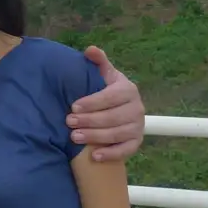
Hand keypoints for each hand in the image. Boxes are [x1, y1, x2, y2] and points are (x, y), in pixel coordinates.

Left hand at [68, 47, 145, 161]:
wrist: (121, 108)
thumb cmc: (107, 90)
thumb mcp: (103, 74)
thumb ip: (98, 61)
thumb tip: (90, 50)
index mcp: (128, 89)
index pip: (110, 97)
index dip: (92, 102)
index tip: (73, 106)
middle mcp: (137, 108)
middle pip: (113, 117)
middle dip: (89, 121)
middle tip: (69, 122)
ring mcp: (138, 127)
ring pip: (117, 134)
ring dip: (95, 137)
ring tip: (74, 137)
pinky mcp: (136, 142)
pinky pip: (126, 151)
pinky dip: (111, 154)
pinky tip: (94, 156)